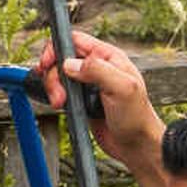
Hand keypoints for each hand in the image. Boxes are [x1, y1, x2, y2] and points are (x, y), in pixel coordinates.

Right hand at [30, 31, 165, 177]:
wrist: (136, 146)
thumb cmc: (137, 118)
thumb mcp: (122, 88)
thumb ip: (97, 70)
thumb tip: (70, 64)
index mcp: (108, 57)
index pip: (76, 41)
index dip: (57, 49)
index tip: (48, 63)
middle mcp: (97, 68)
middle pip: (62, 59)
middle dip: (54, 75)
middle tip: (59, 94)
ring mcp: (88, 84)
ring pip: (59, 76)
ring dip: (54, 88)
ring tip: (60, 103)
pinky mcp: (81, 100)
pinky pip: (62, 92)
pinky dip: (56, 98)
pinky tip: (62, 106)